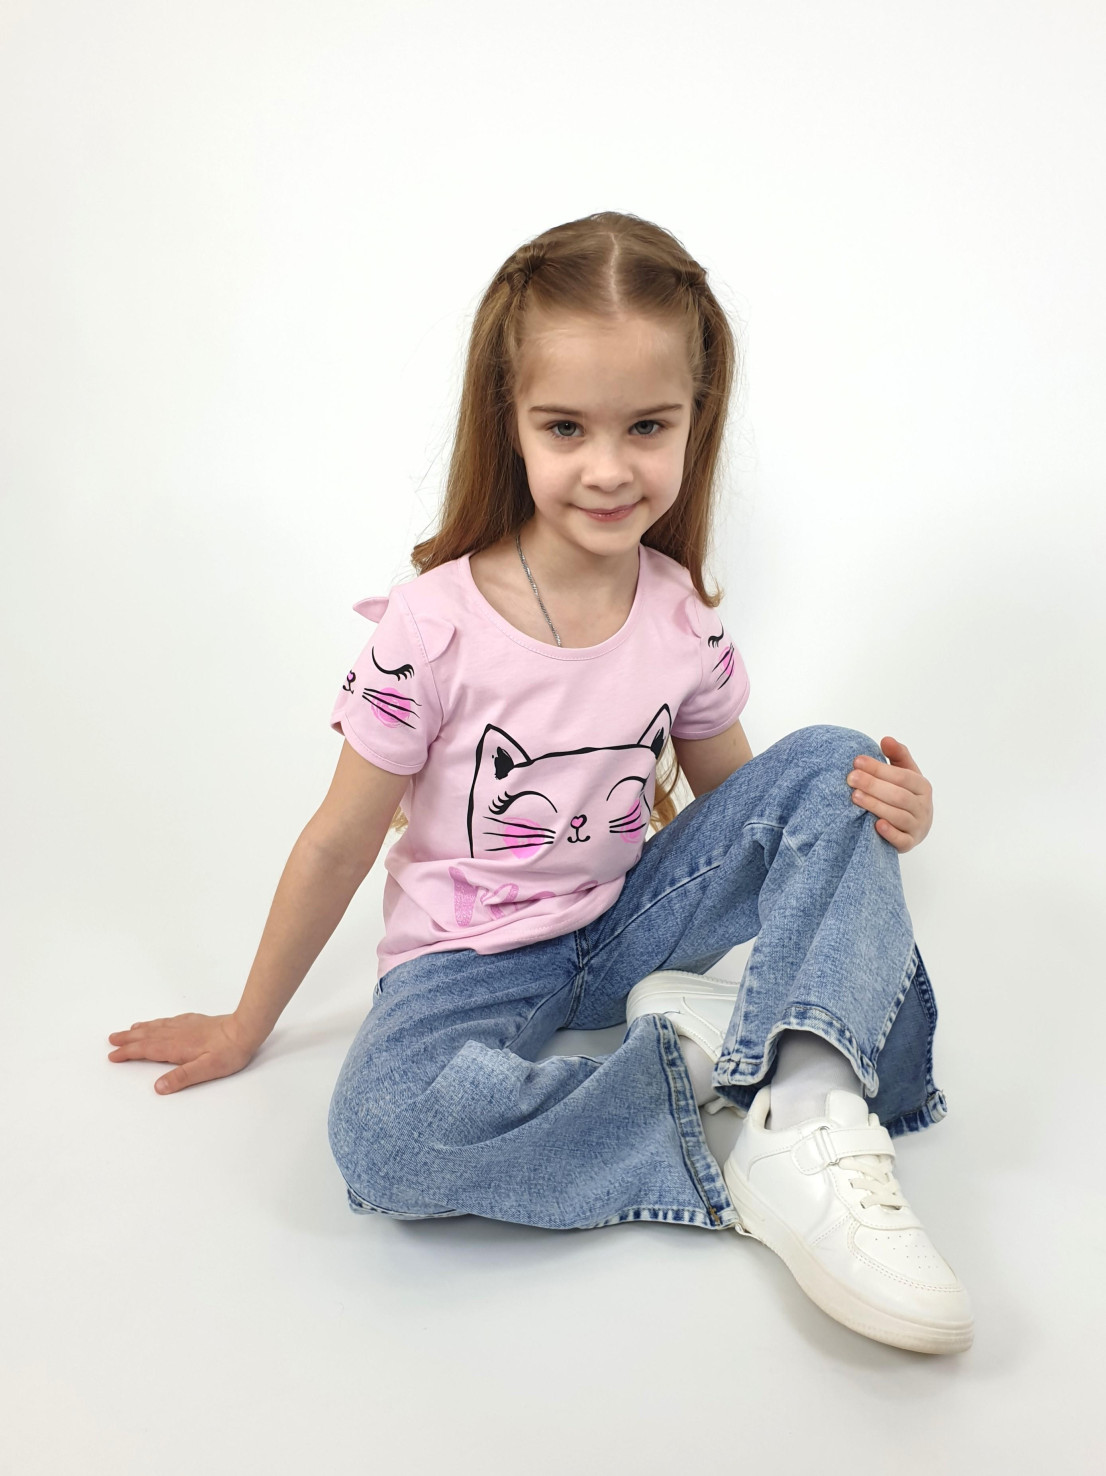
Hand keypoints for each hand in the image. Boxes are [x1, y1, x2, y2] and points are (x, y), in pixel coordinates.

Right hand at [107, 1011, 261, 1093]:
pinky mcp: (194, 1021)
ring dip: (139, 1029)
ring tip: (127, 1030)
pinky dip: (156, 1022)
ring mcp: (185, 1025)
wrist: (245, 1029)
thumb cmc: (229, 1052)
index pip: (145, 1050)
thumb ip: (181, 1078)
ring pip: (156, 1026)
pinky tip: (156, 1022)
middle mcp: (176, 1034)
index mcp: (175, 1047)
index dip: (128, 1052)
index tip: (113, 1055)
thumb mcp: (206, 1070)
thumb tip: (158, 1087)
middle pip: (146, 1036)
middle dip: (127, 1038)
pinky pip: (168, 1020)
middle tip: (111, 1040)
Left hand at [846, 736, 932, 853]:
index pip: (901, 776)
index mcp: (922, 786)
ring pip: (898, 816)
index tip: (857, 761)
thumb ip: (897, 755)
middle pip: (898, 795)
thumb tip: (886, 739)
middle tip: (851, 778)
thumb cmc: (906, 795)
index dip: (879, 768)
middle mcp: (923, 807)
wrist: (914, 826)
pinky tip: (875, 825)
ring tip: (855, 796)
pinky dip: (890, 833)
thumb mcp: (905, 773)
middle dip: (873, 785)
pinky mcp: (909, 843)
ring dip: (876, 805)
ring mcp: (918, 826)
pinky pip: (901, 840)